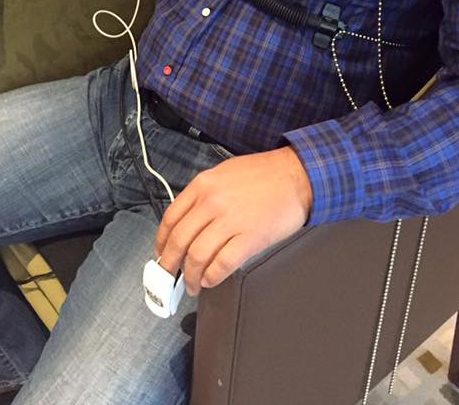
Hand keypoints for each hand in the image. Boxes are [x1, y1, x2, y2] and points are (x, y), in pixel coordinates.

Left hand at [155, 146, 311, 295]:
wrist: (298, 175)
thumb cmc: (265, 174)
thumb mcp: (225, 173)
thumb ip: (204, 195)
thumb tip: (189, 222)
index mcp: (203, 185)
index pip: (171, 218)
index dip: (161, 241)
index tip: (161, 253)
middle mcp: (212, 202)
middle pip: (179, 241)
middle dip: (169, 265)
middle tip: (168, 277)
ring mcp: (231, 220)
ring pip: (197, 256)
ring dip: (190, 277)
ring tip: (192, 284)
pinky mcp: (250, 237)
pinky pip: (222, 264)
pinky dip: (212, 277)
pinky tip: (211, 280)